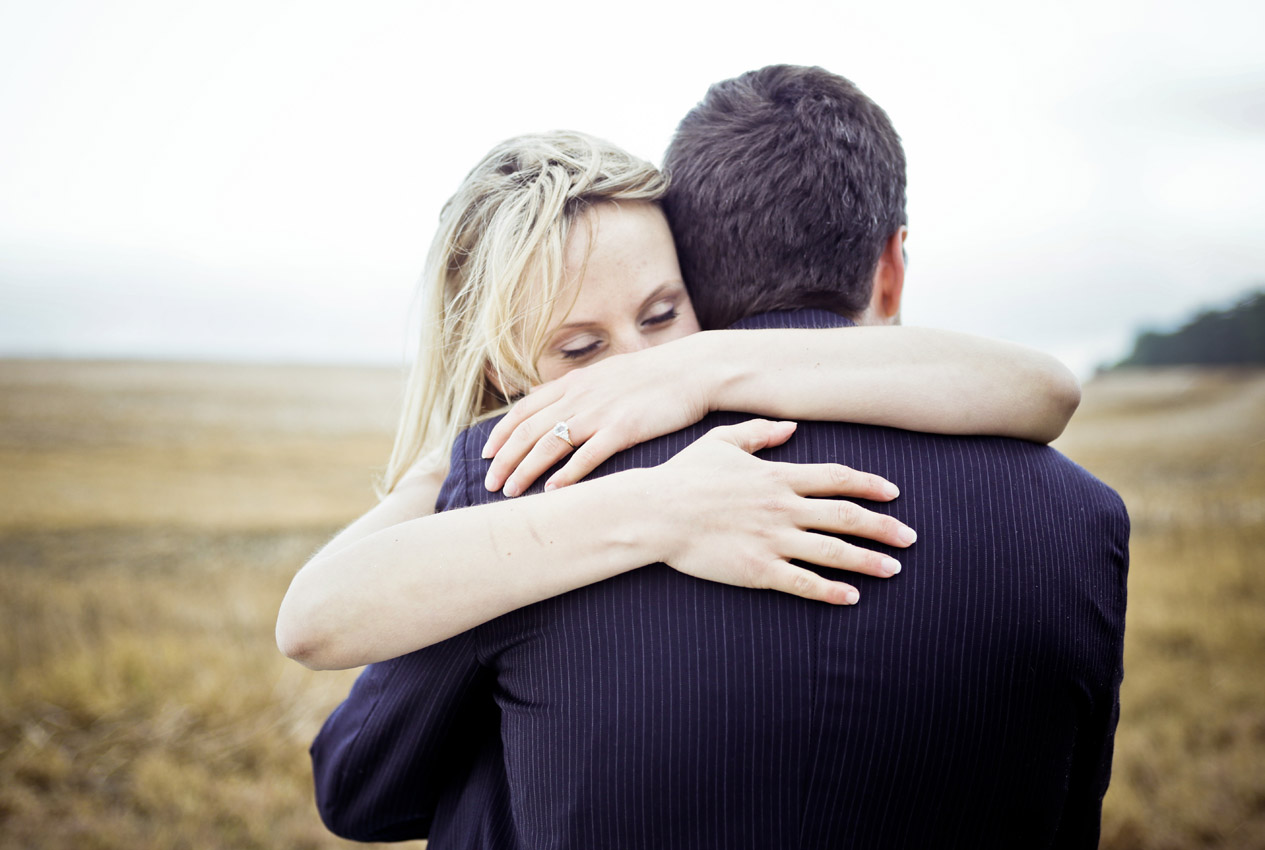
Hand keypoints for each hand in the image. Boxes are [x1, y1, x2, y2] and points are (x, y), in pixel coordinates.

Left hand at [481, 338, 712, 495]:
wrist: (693, 369)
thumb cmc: (652, 376)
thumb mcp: (605, 375)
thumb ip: (576, 390)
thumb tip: (547, 403)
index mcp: (574, 383)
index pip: (524, 409)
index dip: (501, 434)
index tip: (486, 455)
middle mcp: (580, 396)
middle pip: (529, 430)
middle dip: (504, 459)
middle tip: (490, 484)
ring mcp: (601, 412)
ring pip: (550, 444)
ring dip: (526, 470)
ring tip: (511, 493)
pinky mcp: (624, 427)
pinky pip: (588, 455)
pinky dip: (567, 475)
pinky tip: (553, 492)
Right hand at [651, 419, 915, 604]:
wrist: (655, 512)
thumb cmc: (683, 476)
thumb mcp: (721, 442)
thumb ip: (759, 434)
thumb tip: (791, 427)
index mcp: (777, 476)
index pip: (837, 478)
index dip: (870, 486)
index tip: (894, 494)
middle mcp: (782, 506)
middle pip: (845, 516)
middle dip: (883, 527)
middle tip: (911, 538)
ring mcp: (772, 539)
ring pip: (832, 551)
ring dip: (868, 560)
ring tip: (895, 569)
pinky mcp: (757, 569)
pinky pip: (802, 582)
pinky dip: (830, 590)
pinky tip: (852, 597)